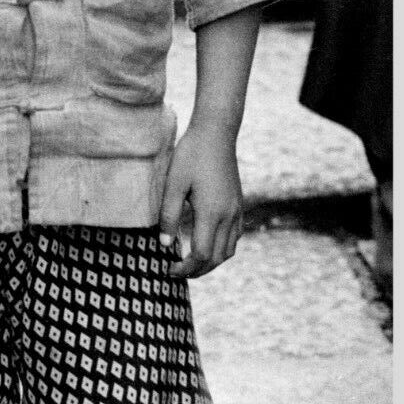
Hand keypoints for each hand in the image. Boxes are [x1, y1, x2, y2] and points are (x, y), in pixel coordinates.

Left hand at [159, 121, 243, 277]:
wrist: (216, 132)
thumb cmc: (191, 154)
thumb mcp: (173, 183)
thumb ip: (168, 215)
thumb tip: (164, 245)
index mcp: (212, 212)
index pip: (202, 254)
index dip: (186, 268)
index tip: (169, 269)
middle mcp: (229, 215)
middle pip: (217, 258)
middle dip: (198, 270)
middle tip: (178, 271)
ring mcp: (237, 210)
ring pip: (229, 250)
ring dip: (212, 262)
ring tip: (192, 262)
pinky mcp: (239, 204)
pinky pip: (235, 237)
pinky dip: (222, 248)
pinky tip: (208, 243)